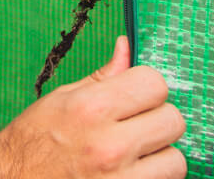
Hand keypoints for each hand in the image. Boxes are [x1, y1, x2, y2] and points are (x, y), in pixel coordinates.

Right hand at [0, 36, 185, 177]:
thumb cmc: (36, 139)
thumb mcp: (63, 98)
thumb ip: (103, 76)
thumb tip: (126, 46)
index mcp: (91, 108)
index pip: (155, 84)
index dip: (148, 86)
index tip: (136, 94)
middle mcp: (110, 146)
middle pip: (173, 121)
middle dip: (158, 119)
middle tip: (137, 125)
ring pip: (177, 160)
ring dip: (160, 157)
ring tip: (136, 156)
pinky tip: (132, 173)